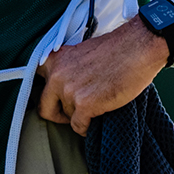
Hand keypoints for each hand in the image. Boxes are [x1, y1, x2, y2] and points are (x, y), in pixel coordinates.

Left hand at [36, 16, 167, 135]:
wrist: (139, 47)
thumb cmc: (117, 49)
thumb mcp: (82, 52)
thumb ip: (68, 68)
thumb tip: (64, 88)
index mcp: (55, 59)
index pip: (35, 82)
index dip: (45, 93)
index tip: (53, 99)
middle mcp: (57, 75)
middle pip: (44, 108)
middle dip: (58, 114)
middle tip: (72, 113)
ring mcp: (69, 90)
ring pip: (67, 117)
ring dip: (81, 115)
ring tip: (97, 105)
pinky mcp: (84, 104)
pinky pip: (79, 127)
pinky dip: (88, 127)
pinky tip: (98, 117)